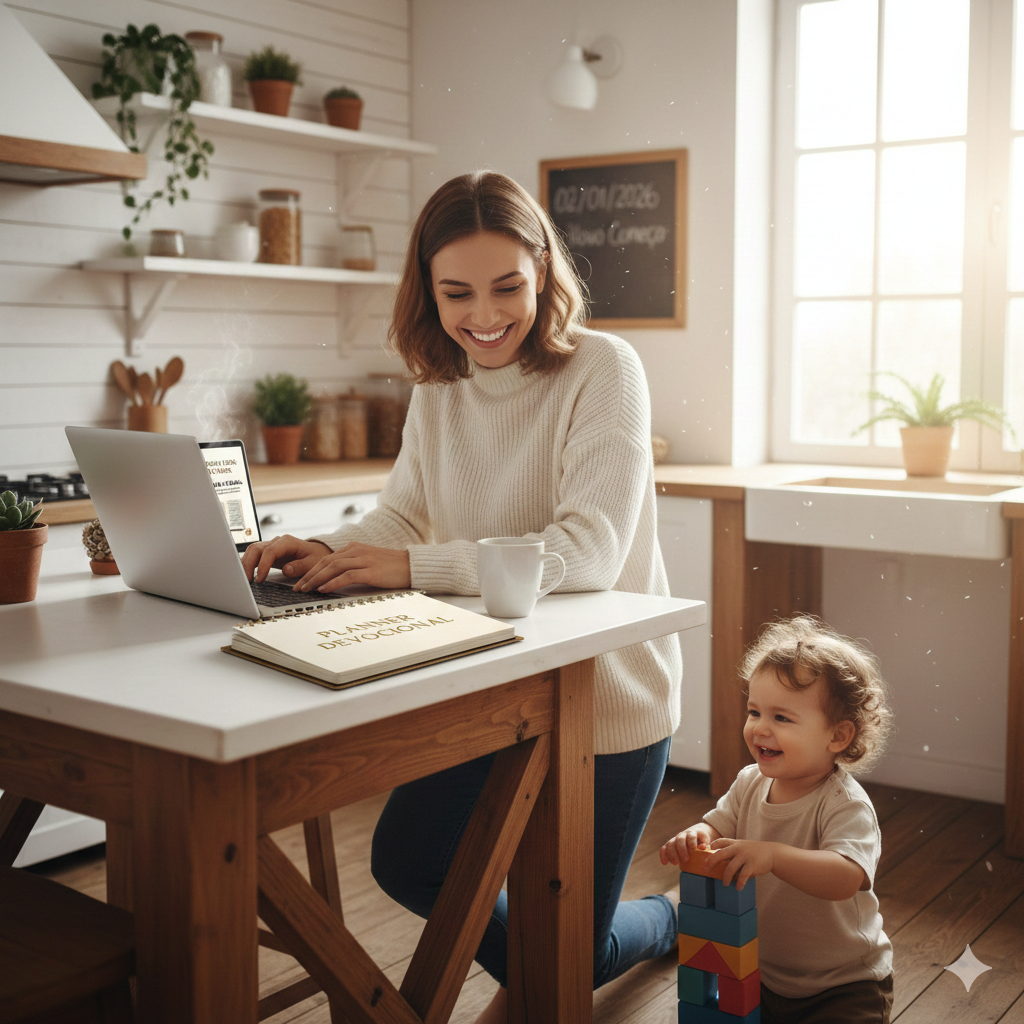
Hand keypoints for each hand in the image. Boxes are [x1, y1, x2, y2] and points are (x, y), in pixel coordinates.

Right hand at [241, 535, 332, 583]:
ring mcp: (271, 546)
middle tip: (247, 581)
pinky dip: (248, 564)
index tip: (260, 579)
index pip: (270, 551)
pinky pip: (254, 556)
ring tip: (244, 579)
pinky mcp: (268, 553)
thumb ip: (300, 567)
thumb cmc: (316, 557)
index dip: (263, 565)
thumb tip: (286, 570)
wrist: (317, 553)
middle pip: (256, 548)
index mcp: (288, 542)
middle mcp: (277, 542)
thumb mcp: (313, 563)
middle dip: (248, 564)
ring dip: (246, 564)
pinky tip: (246, 575)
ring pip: (252, 551)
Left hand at [291, 541, 411, 592]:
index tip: (301, 581)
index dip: (311, 570)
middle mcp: (356, 551)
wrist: (412, 565)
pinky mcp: (371, 571)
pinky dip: (333, 582)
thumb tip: (334, 578)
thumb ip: (353, 566)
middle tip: (298, 587)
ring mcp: (364, 560)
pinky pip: (347, 576)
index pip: (327, 558)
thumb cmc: (392, 567)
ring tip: (306, 589)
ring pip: (333, 568)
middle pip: (326, 562)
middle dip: (309, 575)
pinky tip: (324, 589)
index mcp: (354, 548)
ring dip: (317, 579)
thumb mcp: (369, 562)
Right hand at [660, 824, 720, 866]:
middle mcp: (683, 834)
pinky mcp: (670, 844)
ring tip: (675, 863)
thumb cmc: (702, 842)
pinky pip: (664, 848)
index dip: (692, 841)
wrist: (696, 835)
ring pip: (670, 843)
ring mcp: (675, 839)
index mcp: (693, 833)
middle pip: (680, 839)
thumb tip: (703, 847)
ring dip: (672, 853)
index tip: (693, 848)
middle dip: (681, 850)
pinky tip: (664, 863)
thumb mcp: (706, 842)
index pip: (691, 835)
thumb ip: (705, 844)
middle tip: (685, 860)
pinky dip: (663, 855)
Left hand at [704, 838, 774, 889]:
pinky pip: (742, 876)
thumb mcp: (744, 846)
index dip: (712, 846)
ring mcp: (745, 857)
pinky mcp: (752, 865)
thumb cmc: (755, 851)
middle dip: (711, 862)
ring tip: (725, 884)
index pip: (720, 841)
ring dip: (726, 878)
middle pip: (720, 854)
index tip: (706, 853)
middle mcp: (738, 849)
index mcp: (735, 843)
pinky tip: (738, 888)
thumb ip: (733, 852)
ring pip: (730, 868)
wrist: (772, 853)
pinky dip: (739, 883)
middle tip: (706, 869)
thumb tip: (720, 864)